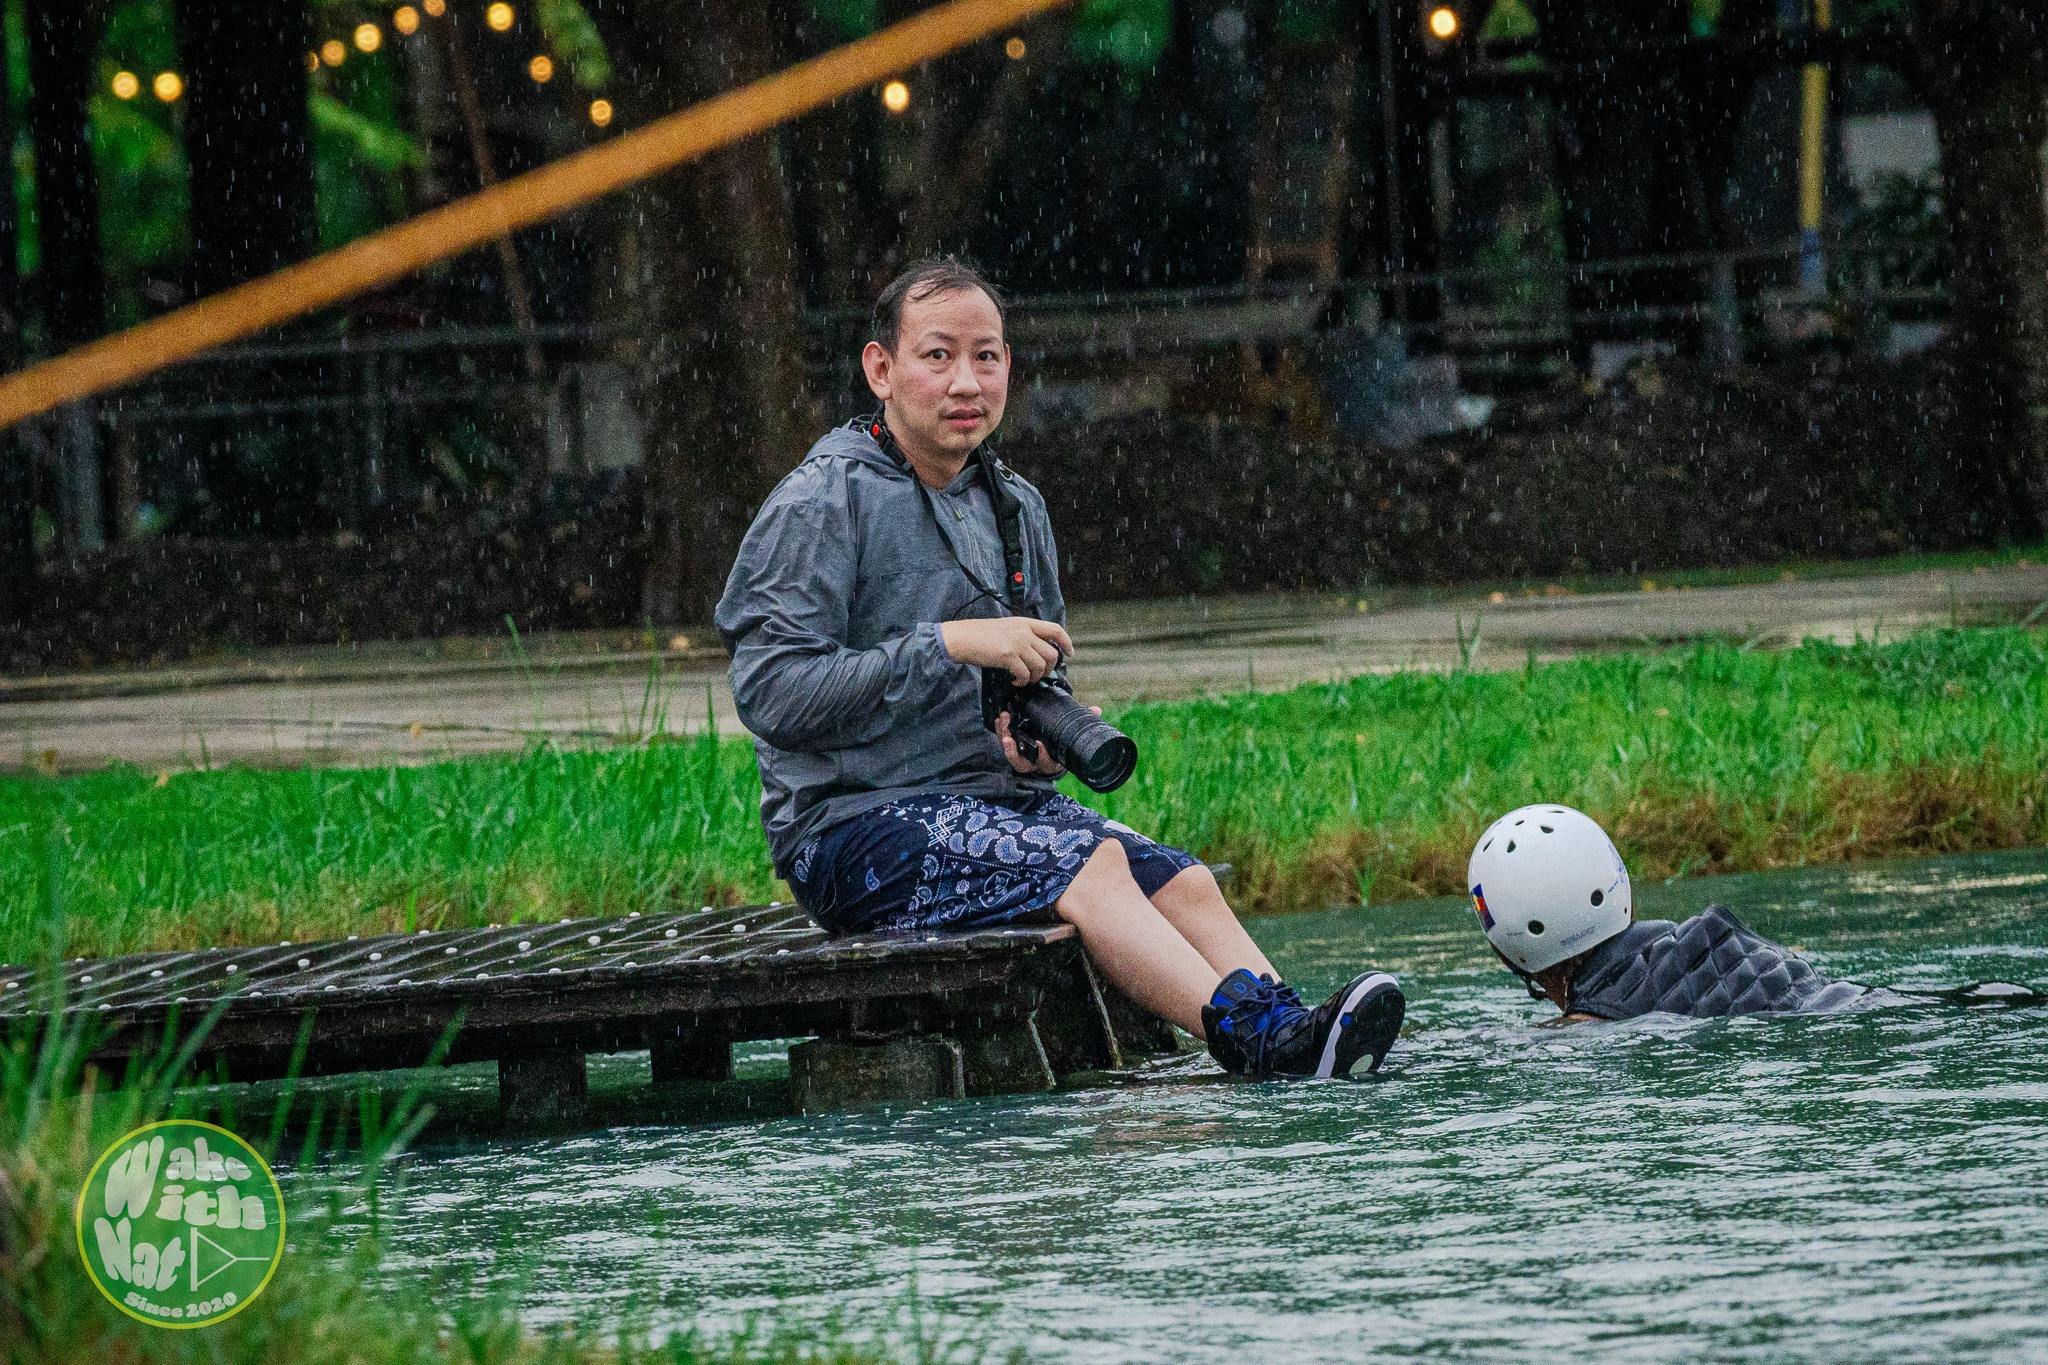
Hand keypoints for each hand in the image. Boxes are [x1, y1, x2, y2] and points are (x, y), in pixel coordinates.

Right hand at [940, 616, 1073, 684]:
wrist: (962, 638)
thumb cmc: (981, 635)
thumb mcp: (1007, 627)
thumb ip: (1023, 635)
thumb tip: (1038, 652)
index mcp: (1025, 622)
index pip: (1055, 629)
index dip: (1066, 642)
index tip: (1070, 653)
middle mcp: (1024, 631)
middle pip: (1051, 654)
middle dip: (1048, 669)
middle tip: (1038, 675)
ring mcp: (1017, 642)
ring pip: (1040, 666)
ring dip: (1034, 677)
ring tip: (1024, 679)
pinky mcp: (1008, 655)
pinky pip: (1025, 674)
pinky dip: (1022, 681)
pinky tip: (1014, 681)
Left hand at [994, 706, 1100, 776]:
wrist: (1051, 754)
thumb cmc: (1062, 746)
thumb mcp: (1071, 738)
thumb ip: (1083, 725)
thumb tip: (1097, 709)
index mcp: (1051, 762)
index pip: (1046, 762)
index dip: (1043, 755)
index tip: (1041, 745)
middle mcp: (1034, 763)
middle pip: (1021, 761)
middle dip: (1013, 750)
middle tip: (1010, 736)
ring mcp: (1023, 757)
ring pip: (1010, 753)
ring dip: (1004, 739)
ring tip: (1003, 723)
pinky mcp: (1014, 749)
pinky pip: (1004, 743)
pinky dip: (1001, 732)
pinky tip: (1000, 720)